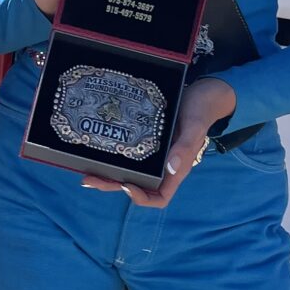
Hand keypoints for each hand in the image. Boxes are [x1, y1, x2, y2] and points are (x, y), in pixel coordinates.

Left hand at [81, 77, 237, 209]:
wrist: (203, 91)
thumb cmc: (202, 109)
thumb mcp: (195, 126)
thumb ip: (186, 146)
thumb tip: (171, 168)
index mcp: (177, 169)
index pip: (160, 197)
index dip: (142, 198)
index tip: (126, 186)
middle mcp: (163, 165)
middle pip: (136, 185)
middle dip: (112, 185)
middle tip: (89, 179)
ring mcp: (154, 153)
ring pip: (128, 170)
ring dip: (107, 173)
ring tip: (85, 169)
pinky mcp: (145, 138)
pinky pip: (128, 151)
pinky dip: (112, 153)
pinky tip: (96, 146)